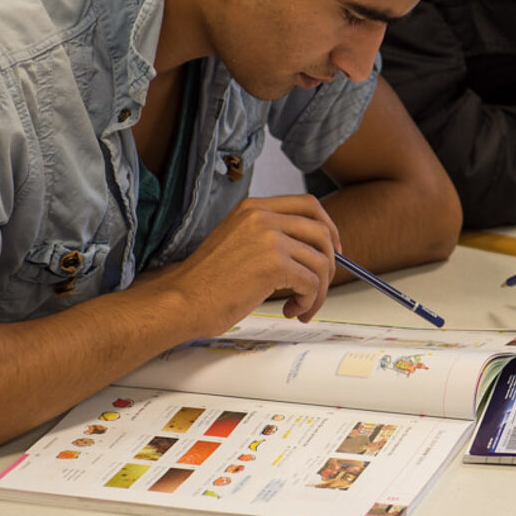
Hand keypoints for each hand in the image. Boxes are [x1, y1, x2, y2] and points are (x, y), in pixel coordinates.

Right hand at [168, 195, 340, 322]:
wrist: (182, 300)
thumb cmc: (206, 282)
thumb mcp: (238, 242)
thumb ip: (269, 237)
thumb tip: (306, 252)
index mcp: (253, 208)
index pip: (308, 205)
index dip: (328, 227)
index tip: (332, 249)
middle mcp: (262, 216)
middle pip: (321, 231)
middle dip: (330, 262)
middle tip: (321, 285)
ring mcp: (269, 238)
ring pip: (321, 260)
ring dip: (318, 290)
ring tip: (300, 307)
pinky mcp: (274, 264)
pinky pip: (311, 282)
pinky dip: (309, 301)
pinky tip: (290, 310)